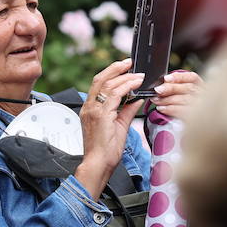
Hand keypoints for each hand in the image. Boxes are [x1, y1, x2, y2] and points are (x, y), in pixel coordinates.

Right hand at [74, 59, 144, 199]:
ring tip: (137, 74)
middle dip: (115, 68)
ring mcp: (94, 110)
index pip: (99, 85)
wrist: (99, 164)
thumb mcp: (120, 126)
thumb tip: (136, 99)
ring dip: (124, 76)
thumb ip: (127, 110)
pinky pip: (115, 94)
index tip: (125, 68)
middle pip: (100, 79)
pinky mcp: (101, 115)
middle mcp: (89, 107)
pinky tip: (136, 84)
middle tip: (129, 62)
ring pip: (108, 84)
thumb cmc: (107, 151)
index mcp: (90, 109)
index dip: (112, 73)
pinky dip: (127, 86)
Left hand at [151, 70, 201, 120]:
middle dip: (171, 88)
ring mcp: (201, 107)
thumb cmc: (185, 107)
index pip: (192, 78)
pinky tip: (162, 109)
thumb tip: (161, 85)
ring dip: (167, 99)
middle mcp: (203, 95)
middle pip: (188, 88)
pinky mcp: (195, 119)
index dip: (179, 77)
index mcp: (200, 86)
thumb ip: (175, 88)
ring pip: (185, 99)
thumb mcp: (182, 95)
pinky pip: (182, 112)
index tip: (166, 79)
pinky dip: (170, 109)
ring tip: (156, 101)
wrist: (195, 128)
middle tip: (158, 90)